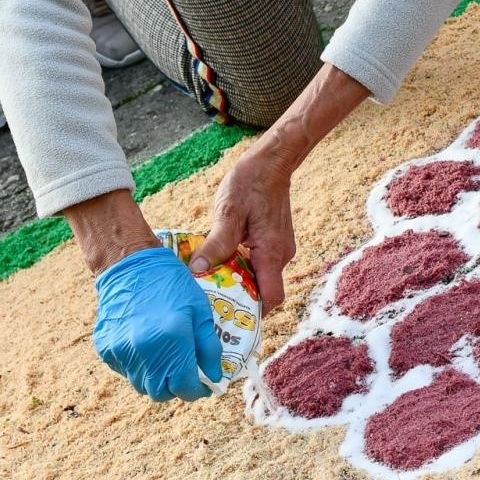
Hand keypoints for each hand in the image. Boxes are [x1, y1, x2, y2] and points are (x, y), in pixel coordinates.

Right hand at [93, 247, 223, 401]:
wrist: (131, 265)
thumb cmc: (172, 285)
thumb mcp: (201, 311)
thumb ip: (209, 348)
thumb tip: (215, 377)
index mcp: (172, 340)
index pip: (185, 387)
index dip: (198, 390)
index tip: (204, 383)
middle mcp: (144, 351)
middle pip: (160, 393)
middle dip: (176, 388)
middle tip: (185, 373)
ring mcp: (121, 351)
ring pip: (141, 385)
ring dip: (157, 379)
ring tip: (167, 359)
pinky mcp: (105, 348)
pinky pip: (126, 370)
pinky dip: (139, 367)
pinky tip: (147, 347)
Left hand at [189, 146, 297, 312]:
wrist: (272, 162)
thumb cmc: (251, 183)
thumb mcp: (229, 212)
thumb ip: (216, 244)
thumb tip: (198, 271)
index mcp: (272, 253)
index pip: (272, 298)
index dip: (253, 313)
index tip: (229, 317)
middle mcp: (281, 256)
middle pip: (263, 291)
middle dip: (239, 299)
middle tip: (210, 300)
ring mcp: (280, 249)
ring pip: (260, 277)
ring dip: (239, 281)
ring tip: (211, 279)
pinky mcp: (274, 242)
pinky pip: (259, 264)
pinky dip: (242, 267)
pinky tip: (222, 259)